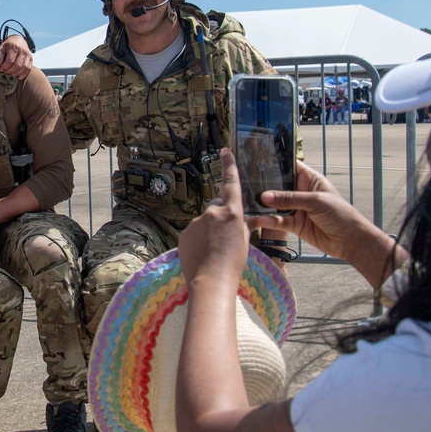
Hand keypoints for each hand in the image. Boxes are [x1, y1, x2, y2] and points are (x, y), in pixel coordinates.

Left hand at [0, 35, 32, 79]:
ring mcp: (28, 55)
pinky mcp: (31, 59)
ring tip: (12, 75)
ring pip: (24, 67)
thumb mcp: (2, 48)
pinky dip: (24, 74)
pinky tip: (19, 77)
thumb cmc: (9, 45)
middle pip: (17, 65)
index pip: (10, 60)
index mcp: (14, 47)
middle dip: (10, 71)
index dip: (5, 66)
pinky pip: (29, 68)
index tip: (1, 69)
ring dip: (17, 73)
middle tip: (5, 73)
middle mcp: (22, 51)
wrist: (19, 40)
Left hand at [179, 148, 248, 288]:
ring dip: (208, 230)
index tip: (225, 149)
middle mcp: (212, 212)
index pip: (231, 183)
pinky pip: (193, 232)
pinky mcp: (184, 233)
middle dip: (220, 215)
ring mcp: (196, 222)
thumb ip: (244, 225)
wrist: (211, 282)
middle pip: (216, 206)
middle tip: (225, 236)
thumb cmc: (233, 264)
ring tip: (213, 250)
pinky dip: (197, 239)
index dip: (229, 165)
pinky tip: (202, 253)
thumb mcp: (245, 241)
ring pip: (204, 221)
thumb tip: (246, 218)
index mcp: (232, 213)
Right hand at [251, 160, 405, 287]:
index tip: (256, 158)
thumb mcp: (315, 201)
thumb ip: (289, 199)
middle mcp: (300, 192)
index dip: (275, 163)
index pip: (290, 166)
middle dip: (264, 185)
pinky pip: (278, 221)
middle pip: (279, 186)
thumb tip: (264, 197)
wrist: (350, 241)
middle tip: (244, 181)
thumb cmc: (339, 214)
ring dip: (264, 204)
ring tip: (247, 201)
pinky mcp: (294, 225)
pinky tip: (259, 219)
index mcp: (309, 179)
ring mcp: (296, 209)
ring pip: (276, 204)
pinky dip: (269, 220)